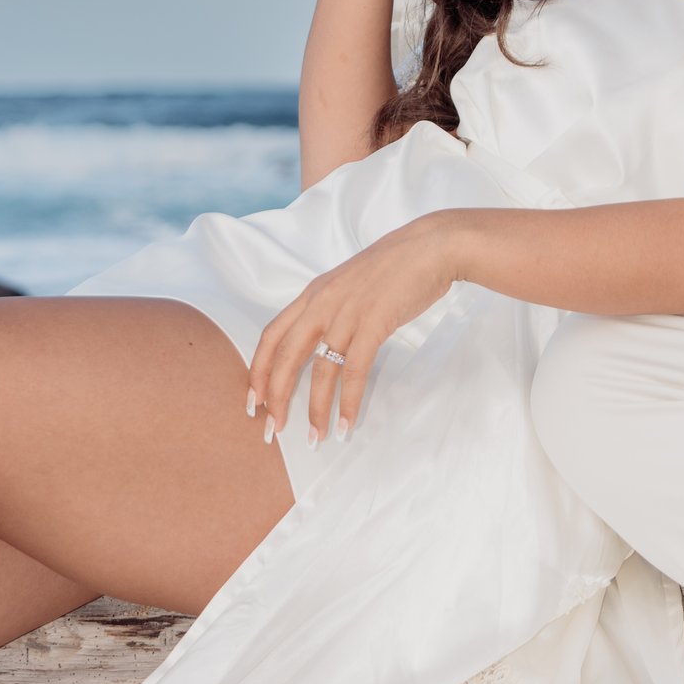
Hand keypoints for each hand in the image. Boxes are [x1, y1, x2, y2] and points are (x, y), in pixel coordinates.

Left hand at [247, 215, 464, 444]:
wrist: (431, 246)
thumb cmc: (395, 266)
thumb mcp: (349, 283)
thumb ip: (331, 308)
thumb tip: (324, 341)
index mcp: (313, 294)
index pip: (271, 336)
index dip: (257, 371)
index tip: (253, 401)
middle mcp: (322, 304)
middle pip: (285, 357)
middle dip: (275, 398)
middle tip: (272, 430)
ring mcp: (346, 313)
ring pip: (319, 370)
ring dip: (315, 409)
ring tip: (315, 438)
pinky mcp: (373, 324)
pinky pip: (354, 371)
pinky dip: (348, 401)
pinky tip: (347, 423)